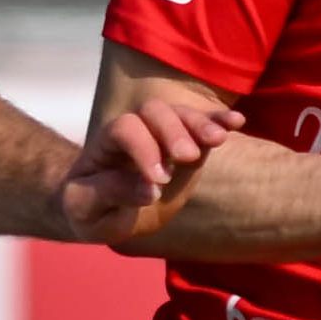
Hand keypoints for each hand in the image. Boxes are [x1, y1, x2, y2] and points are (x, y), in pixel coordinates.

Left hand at [59, 99, 243, 243]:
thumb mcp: (83, 208)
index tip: (158, 182)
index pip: (125, 129)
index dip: (143, 148)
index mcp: (107, 142)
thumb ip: (108, 194)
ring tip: (219, 139)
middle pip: (154, 111)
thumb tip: (149, 190)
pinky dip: (219, 122)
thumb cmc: (87, 207)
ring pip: (181, 115)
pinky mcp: (186, 149)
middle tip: (187, 158)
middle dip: (173, 131)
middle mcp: (137, 130)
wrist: (96, 206)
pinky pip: (203, 128)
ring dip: (201, 124)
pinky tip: (237, 122)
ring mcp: (163, 137)